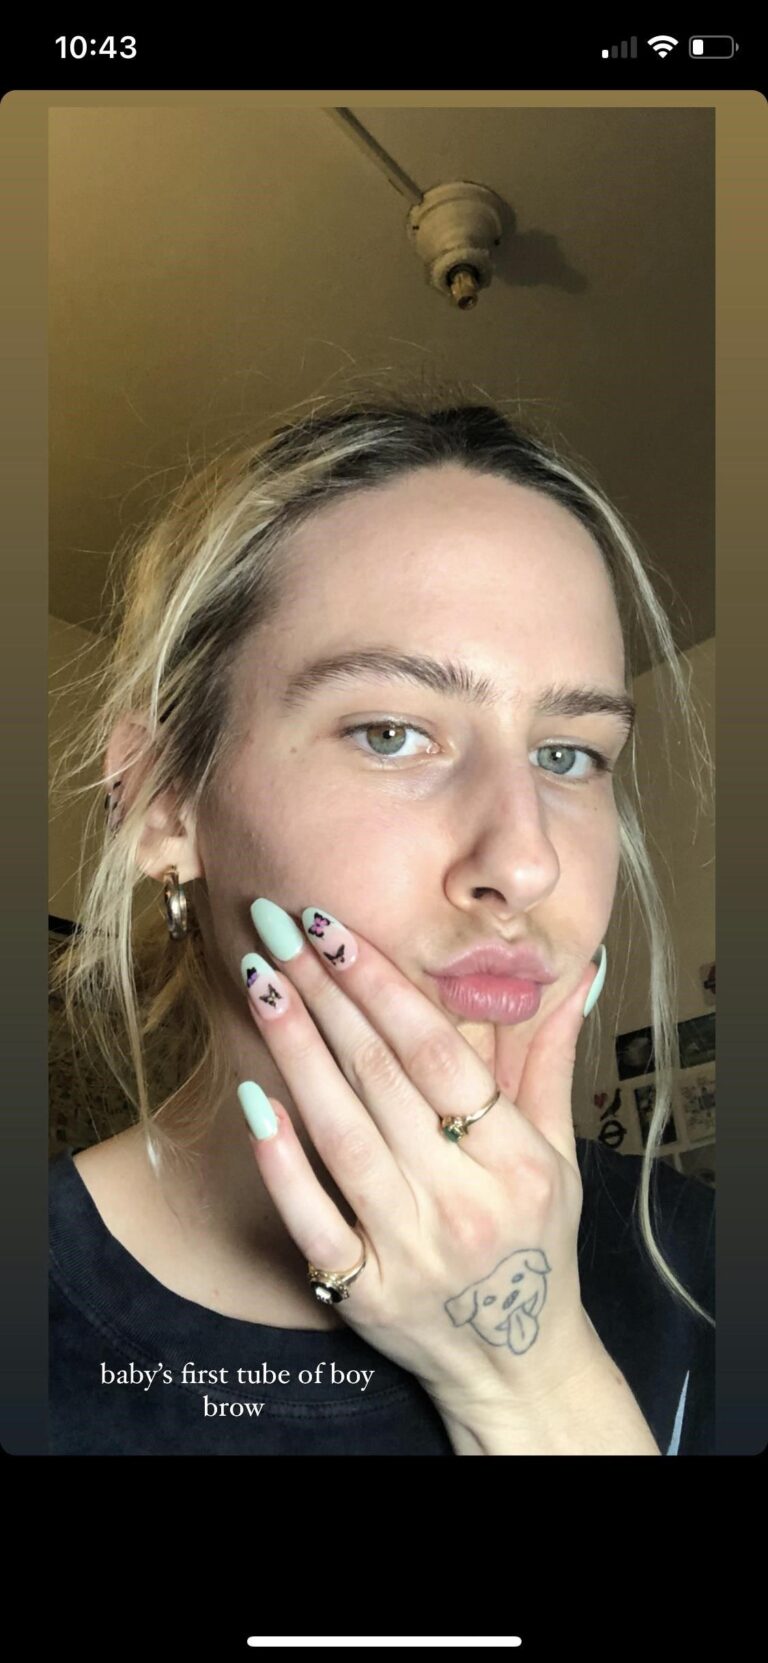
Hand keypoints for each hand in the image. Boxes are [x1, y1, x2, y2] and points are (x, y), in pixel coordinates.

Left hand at [237, 901, 602, 1427]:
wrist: (518, 1367)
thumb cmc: (539, 1242)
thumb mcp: (559, 1155)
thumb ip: (551, 1061)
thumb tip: (573, 972)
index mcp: (520, 1164)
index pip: (442, 1058)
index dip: (385, 987)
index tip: (335, 930)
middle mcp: (466, 1205)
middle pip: (383, 1082)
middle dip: (326, 995)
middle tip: (277, 928)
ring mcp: (411, 1252)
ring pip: (342, 1134)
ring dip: (295, 1051)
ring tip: (258, 980)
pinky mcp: (364, 1292)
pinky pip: (311, 1216)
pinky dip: (280, 1158)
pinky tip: (252, 1097)